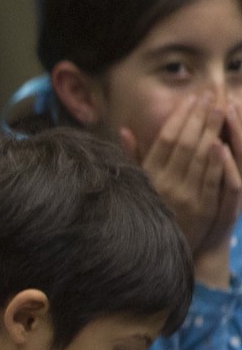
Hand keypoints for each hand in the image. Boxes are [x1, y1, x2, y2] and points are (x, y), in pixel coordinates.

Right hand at [125, 93, 241, 260]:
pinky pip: (211, 179)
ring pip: (199, 156)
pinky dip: (218, 159)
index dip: (179, 117)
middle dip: (198, 117)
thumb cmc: (146, 214)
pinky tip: (223, 141)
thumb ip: (132, 158)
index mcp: (149, 177)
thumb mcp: (135, 186)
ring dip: (211, 130)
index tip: (191, 99)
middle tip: (210, 95)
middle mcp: (165, 184)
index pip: (165, 139)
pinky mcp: (203, 208)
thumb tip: (125, 130)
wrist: (158, 253)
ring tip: (220, 107)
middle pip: (184, 143)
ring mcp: (185, 196)